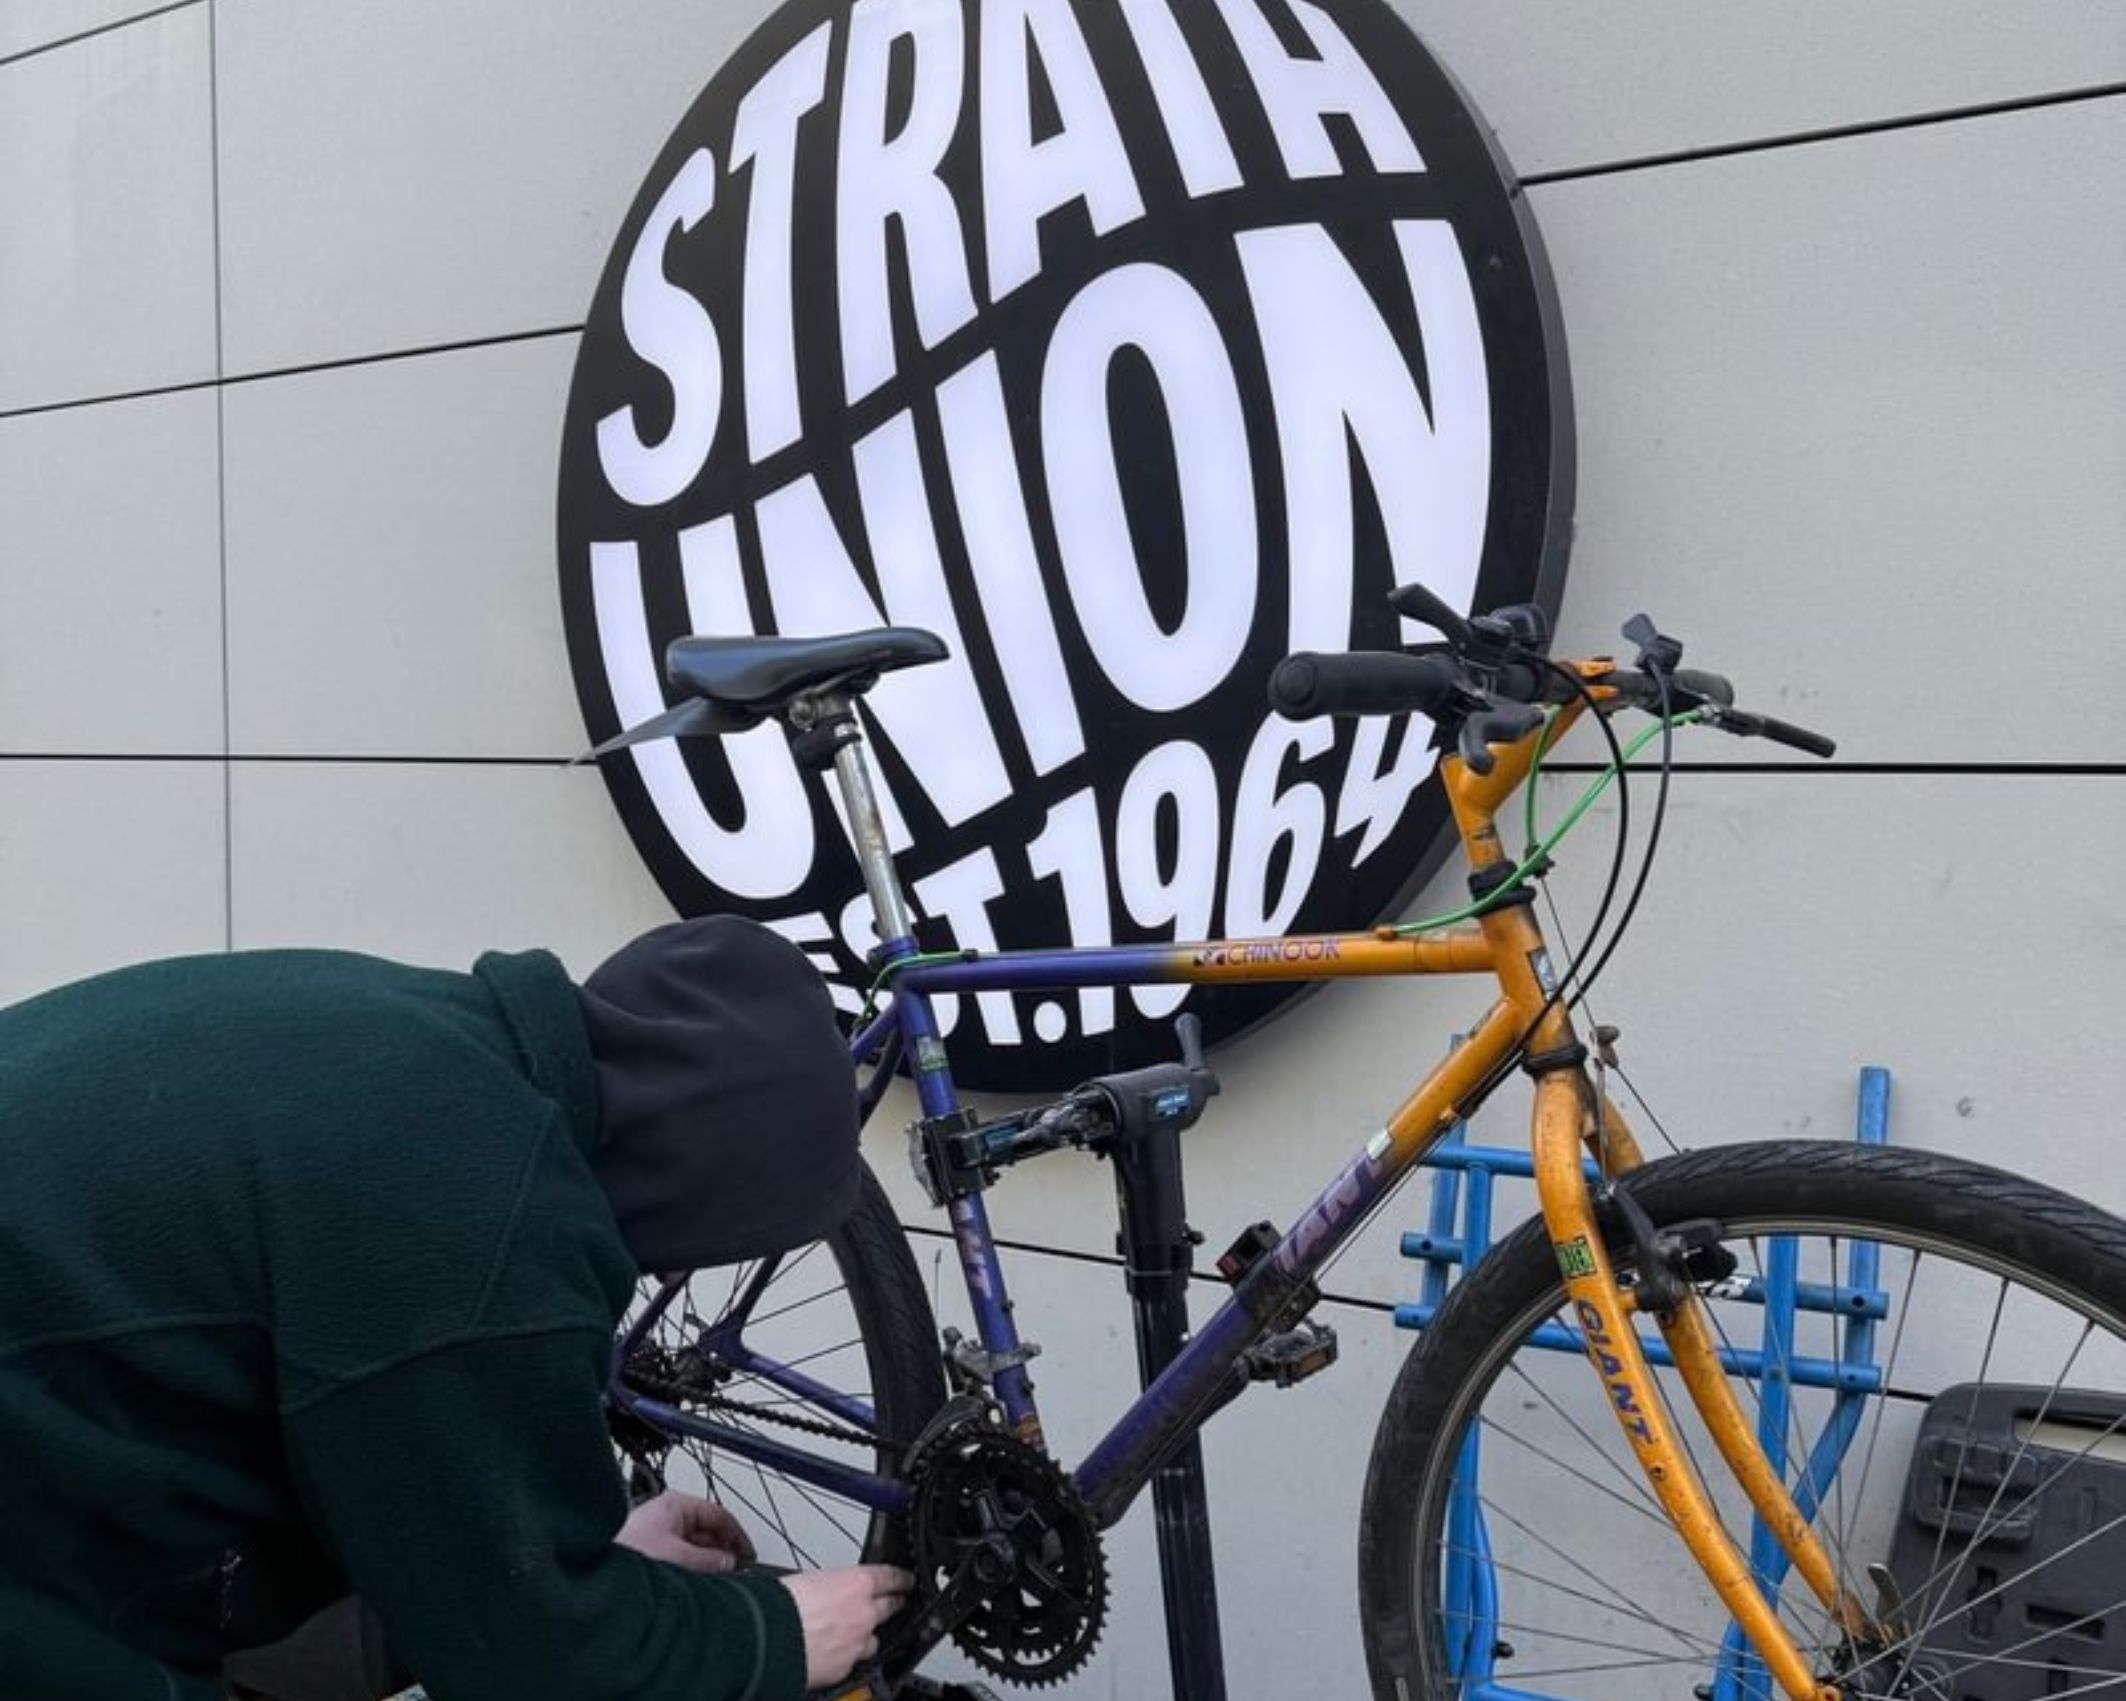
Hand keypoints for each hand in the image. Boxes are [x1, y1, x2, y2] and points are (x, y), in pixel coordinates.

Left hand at [615, 1489, 756, 1573]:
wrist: (594, 1568)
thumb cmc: (625, 1554)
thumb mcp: (679, 1556)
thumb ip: (709, 1559)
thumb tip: (729, 1562)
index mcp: (675, 1504)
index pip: (719, 1514)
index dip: (738, 1535)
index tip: (749, 1554)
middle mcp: (665, 1515)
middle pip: (706, 1530)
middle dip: (722, 1551)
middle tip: (736, 1569)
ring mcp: (656, 1531)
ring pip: (693, 1545)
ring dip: (706, 1562)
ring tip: (716, 1580)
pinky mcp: (646, 1549)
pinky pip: (679, 1555)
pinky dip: (691, 1567)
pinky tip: (696, 1582)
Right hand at [779, 1565, 914, 1686]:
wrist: (767, 1639)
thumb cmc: (780, 1605)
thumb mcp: (809, 1580)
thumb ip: (831, 1586)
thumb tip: (831, 1591)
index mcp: (857, 1584)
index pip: (891, 1577)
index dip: (901, 1578)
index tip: (906, 1580)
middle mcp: (864, 1613)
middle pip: (890, 1607)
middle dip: (893, 1604)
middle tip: (894, 1602)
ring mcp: (857, 1643)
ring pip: (872, 1639)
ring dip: (866, 1635)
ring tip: (852, 1634)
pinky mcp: (845, 1668)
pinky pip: (852, 1661)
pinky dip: (845, 1657)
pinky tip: (832, 1653)